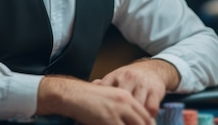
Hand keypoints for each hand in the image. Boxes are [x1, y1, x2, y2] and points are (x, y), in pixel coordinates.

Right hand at [37, 75, 154, 124]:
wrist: (71, 94)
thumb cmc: (86, 97)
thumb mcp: (108, 97)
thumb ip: (120, 107)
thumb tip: (129, 119)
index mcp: (125, 96)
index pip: (145, 116)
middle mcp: (125, 102)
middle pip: (144, 123)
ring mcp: (117, 111)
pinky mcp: (108, 119)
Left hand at [92, 58, 179, 116]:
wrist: (152, 69)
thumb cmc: (129, 78)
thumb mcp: (115, 78)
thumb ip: (103, 87)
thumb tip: (88, 93)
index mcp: (115, 76)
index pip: (104, 92)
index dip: (101, 107)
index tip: (100, 116)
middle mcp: (128, 78)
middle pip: (121, 101)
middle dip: (119, 114)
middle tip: (117, 122)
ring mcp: (142, 84)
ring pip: (136, 106)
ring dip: (134, 118)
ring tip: (129, 123)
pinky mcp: (155, 90)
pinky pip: (151, 109)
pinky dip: (147, 117)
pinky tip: (143, 120)